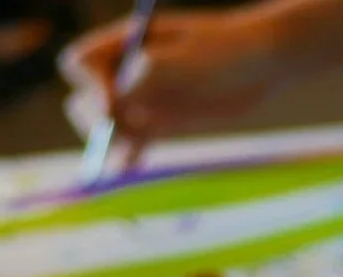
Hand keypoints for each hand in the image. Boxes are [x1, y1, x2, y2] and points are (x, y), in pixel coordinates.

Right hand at [60, 0, 342, 151]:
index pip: (80, 64)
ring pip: (110, 126)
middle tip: (121, 134)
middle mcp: (126, 70)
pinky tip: (127, 168)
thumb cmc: (226, 51)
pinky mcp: (162, 123)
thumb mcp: (186, 61)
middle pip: (86, 98)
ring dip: (111, 143)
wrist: (262, 64)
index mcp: (124, 42)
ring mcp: (143, 98)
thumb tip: (115, 107)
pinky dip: (129, 155)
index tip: (114, 103)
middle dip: (96, 118)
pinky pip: (136, 142)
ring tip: (126, 156)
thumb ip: (148, 79)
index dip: (88, 86)